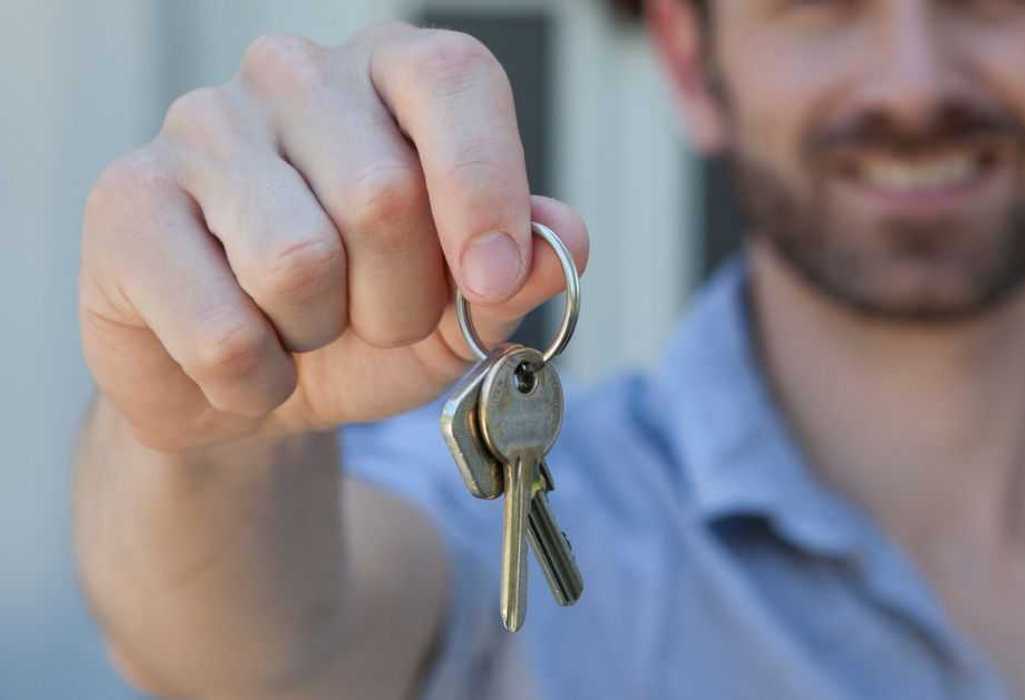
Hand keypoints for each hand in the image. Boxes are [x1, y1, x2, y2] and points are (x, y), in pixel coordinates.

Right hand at [79, 23, 588, 451]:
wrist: (250, 386)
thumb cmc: (364, 323)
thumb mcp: (464, 308)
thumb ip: (521, 269)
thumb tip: (558, 240)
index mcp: (392, 74)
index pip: (454, 81)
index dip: (486, 190)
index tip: (491, 283)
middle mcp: (294, 75)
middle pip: (384, 195)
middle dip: (400, 301)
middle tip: (372, 318)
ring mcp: (200, 127)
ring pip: (296, 260)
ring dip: (318, 338)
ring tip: (300, 330)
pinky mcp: (124, 201)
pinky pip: (220, 329)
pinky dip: (252, 382)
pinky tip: (241, 361)